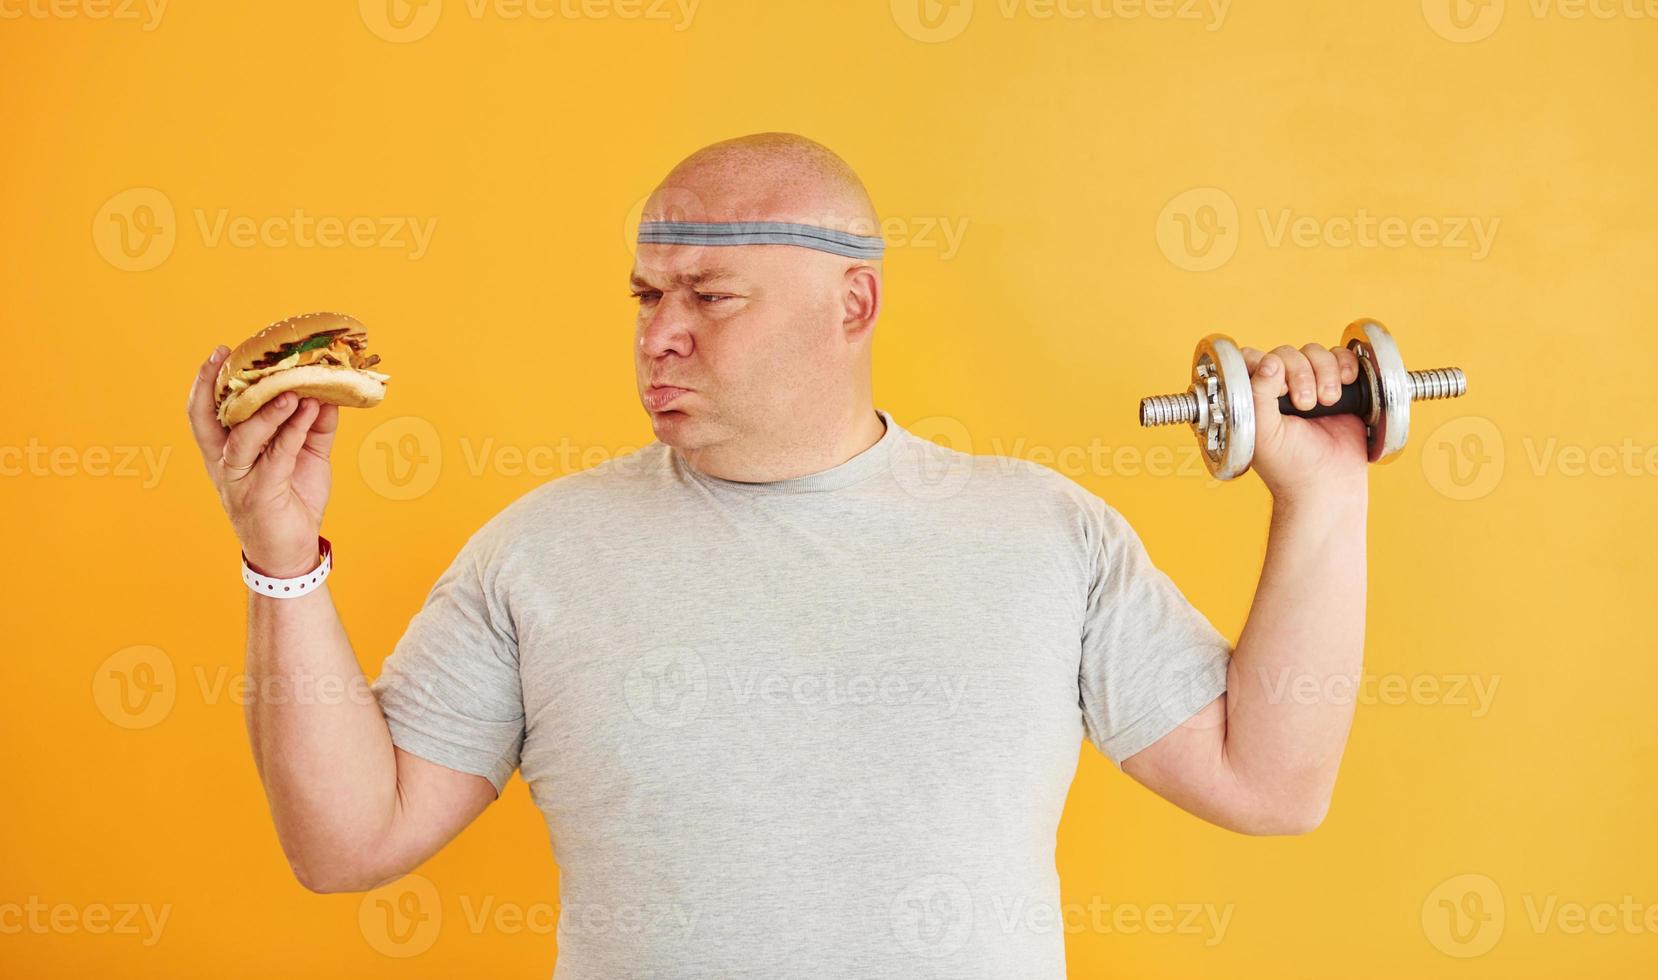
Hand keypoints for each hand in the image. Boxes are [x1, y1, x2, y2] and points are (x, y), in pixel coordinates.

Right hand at [187, 346, 340, 576]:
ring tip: (291, 388)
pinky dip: (293, 431)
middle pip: (208, 418)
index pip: (207, 412)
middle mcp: (225, 463)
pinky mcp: (260, 494)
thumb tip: (328, 393)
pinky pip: (276, 456)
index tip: (221, 353)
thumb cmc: (293, 501)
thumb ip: (314, 425)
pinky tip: (308, 411)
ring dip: (268, 409)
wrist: (292, 553)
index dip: (208, 383)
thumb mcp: (307, 456)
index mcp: (228, 451)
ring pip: (244, 436)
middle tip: (228, 355)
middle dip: (213, 385)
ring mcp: (239, 479)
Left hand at [1240, 343, 1370, 499]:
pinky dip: (1345, 365)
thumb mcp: (1263, 432)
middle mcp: (1279, 387)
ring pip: (1314, 353)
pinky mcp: (1339, 385)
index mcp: (1255, 396)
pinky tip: (1345, 385)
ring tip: (1327, 402)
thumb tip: (1268, 361)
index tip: (1279, 392)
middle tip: (1305, 406)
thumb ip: (1258, 395)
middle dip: (1299, 375)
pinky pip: (1341, 357)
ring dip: (1324, 372)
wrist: (1328, 484)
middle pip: (1287, 353)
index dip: (1268, 367)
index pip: (1254, 359)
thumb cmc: (1289, 465)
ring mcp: (1310, 384)